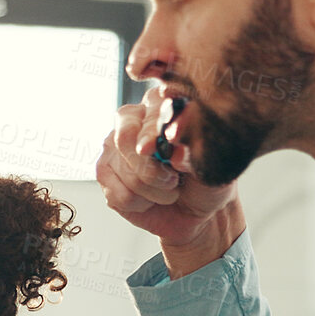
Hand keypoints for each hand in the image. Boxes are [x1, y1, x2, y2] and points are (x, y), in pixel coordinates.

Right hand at [96, 85, 240, 254]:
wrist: (196, 210)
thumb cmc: (204, 180)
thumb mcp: (209, 165)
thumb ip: (192, 154)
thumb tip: (175, 152)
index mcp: (161, 105)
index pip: (149, 112)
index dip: (150, 133)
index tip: (153, 149)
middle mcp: (132, 120)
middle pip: (125, 139)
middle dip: (150, 169)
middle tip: (173, 181)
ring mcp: (114, 146)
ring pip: (125, 172)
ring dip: (153, 192)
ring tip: (168, 190)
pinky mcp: (105, 173)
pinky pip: (119, 195)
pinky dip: (140, 205)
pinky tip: (150, 199)